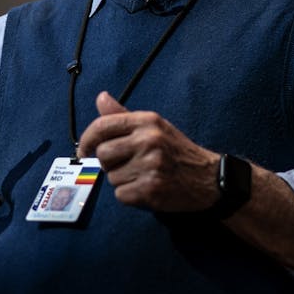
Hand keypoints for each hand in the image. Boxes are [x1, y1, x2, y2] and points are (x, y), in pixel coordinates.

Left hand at [77, 92, 219, 211]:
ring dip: (123, 181)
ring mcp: (150, 165)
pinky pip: (121, 195)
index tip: (84, 151)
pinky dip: (131, 196)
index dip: (86, 140)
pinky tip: (147, 189)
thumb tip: (101, 97)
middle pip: (103, 155)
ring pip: (112, 178)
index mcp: (147, 121)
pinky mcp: (151, 189)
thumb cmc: (176, 151)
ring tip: (143, 176)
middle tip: (129, 165)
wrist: (209, 178)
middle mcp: (149, 140)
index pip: (102, 126)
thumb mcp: (154, 127)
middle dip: (110, 164)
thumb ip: (124, 115)